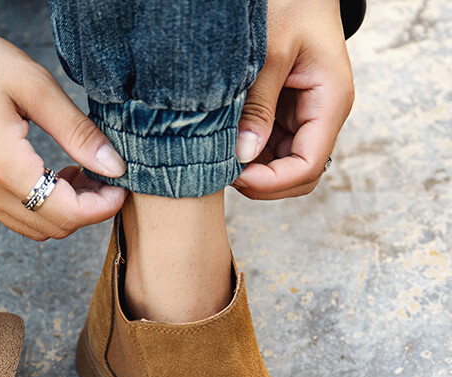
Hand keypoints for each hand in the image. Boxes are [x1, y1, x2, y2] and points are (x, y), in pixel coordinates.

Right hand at [0, 10, 126, 240]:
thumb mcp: (32, 85)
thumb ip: (76, 131)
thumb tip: (113, 165)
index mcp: (1, 165)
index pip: (66, 214)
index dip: (101, 207)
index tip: (120, 186)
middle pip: (52, 229)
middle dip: (86, 211)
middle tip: (103, 176)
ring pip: (33, 228)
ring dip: (63, 211)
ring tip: (77, 173)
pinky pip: (14, 215)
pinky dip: (40, 205)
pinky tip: (50, 173)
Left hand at [232, 0, 353, 199]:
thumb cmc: (290, 4)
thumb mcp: (270, 52)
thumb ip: (258, 106)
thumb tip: (244, 155)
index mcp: (331, 102)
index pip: (307, 166)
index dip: (271, 182)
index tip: (235, 175)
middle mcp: (323, 115)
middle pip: (298, 176)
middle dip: (263, 183)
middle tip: (223, 172)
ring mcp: (306, 116)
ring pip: (283, 166)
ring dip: (254, 170)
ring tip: (220, 158)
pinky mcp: (288, 113)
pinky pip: (271, 148)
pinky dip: (250, 154)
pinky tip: (226, 146)